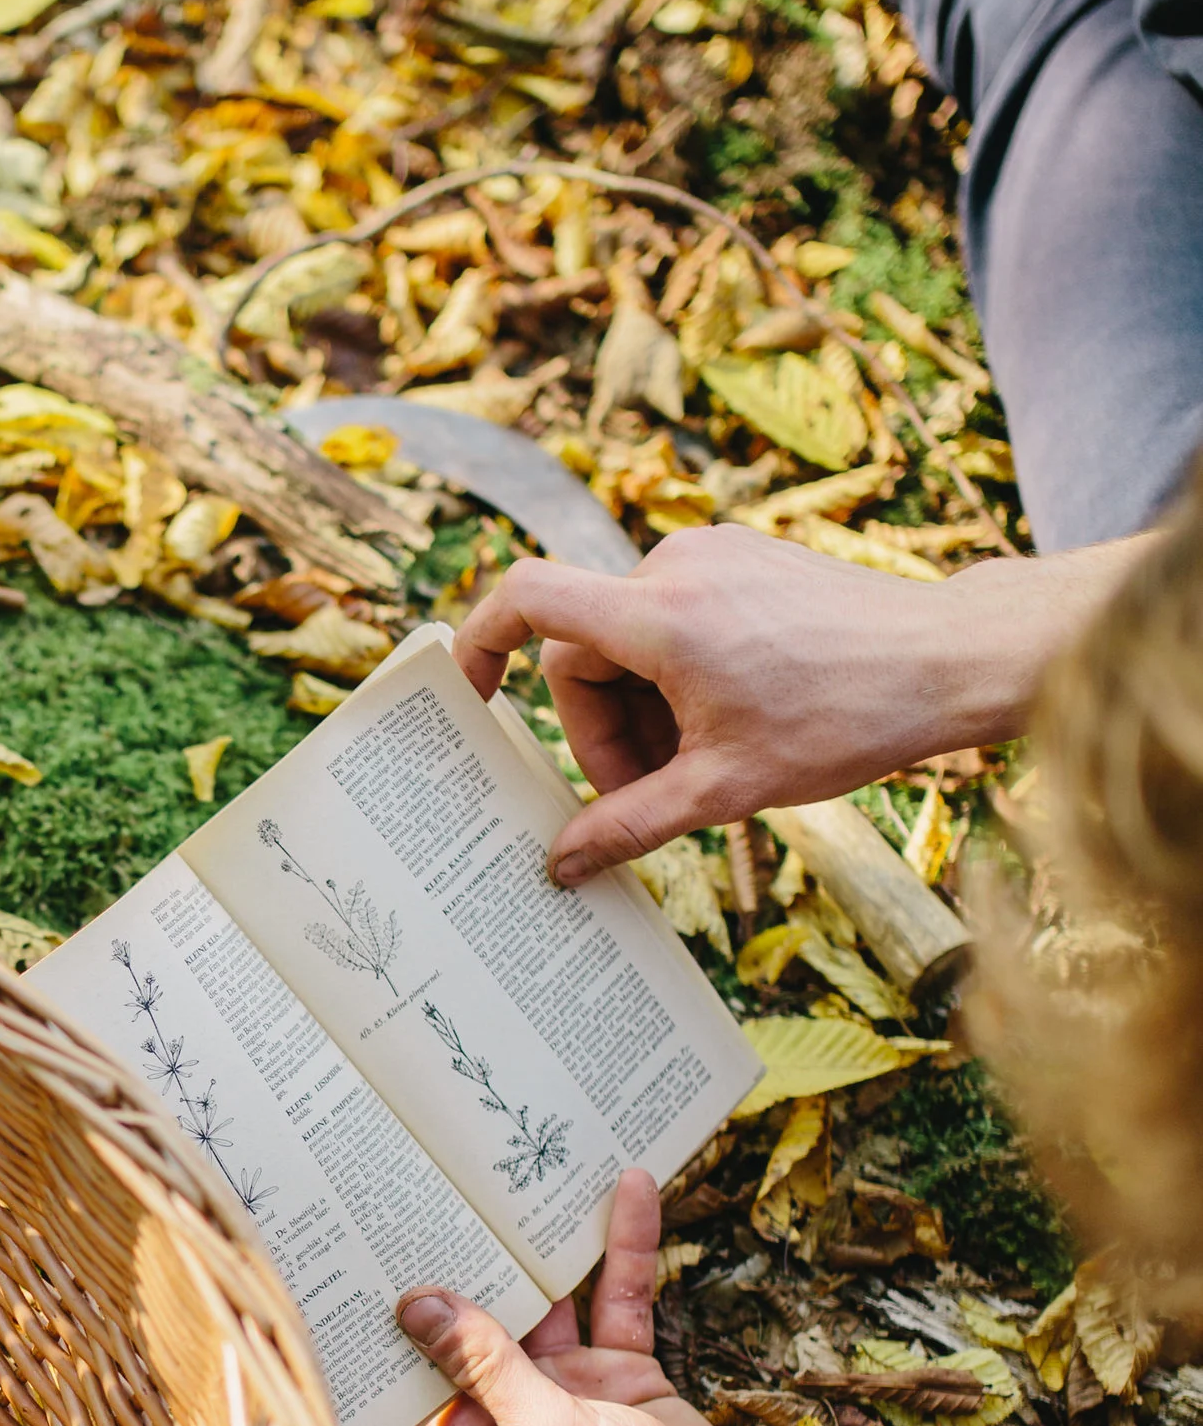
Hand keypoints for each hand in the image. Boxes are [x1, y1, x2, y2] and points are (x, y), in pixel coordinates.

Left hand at [396, 1171, 803, 1425]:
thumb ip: (487, 1366)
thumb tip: (417, 1306)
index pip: (427, 1367)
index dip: (409, 1307)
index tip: (384, 1234)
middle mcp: (517, 1419)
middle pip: (487, 1326)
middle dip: (478, 1259)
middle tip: (450, 1173)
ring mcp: (576, 1397)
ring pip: (556, 1304)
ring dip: (550, 1246)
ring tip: (532, 1167)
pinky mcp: (631, 1380)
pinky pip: (621, 1304)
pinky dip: (626, 1251)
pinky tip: (629, 1191)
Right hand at [451, 526, 1122, 880]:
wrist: (949, 662)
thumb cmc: (846, 719)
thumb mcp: (726, 789)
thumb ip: (628, 825)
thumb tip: (560, 868)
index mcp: (657, 615)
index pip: (526, 598)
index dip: (479, 643)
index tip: (475, 696)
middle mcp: (675, 567)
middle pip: (586, 650)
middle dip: (603, 727)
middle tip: (649, 793)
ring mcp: (714, 557)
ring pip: (633, 639)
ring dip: (646, 708)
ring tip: (702, 766)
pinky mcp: (747, 559)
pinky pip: (678, 618)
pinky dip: (681, 676)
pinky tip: (732, 724)